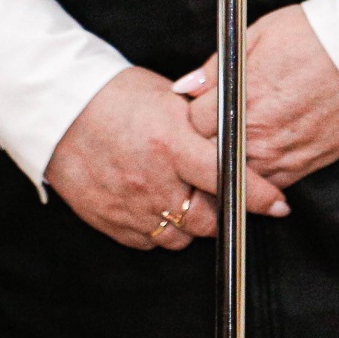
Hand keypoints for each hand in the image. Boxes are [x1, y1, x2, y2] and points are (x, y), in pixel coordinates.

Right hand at [46, 67, 288, 249]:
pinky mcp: (109, 220)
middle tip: (230, 199)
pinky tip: (161, 207)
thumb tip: (238, 135)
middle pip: (207, 218)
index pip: (227, 177)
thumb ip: (203, 124)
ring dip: (193, 223)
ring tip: (191, 199)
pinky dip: (162, 230)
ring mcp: (129, 205)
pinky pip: (149, 241)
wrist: (59, 110)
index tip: (278, 204)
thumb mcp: (170, 98)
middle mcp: (152, 180)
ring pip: (180, 236)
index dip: (258, 195)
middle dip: (226, 212)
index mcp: (171, 144)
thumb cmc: (117, 96)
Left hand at [180, 5, 338, 189]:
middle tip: (218, 125)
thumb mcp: (259, 34)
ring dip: (232, 163)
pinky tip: (265, 158)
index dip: (196, 112)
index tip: (205, 105)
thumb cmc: (319, 33)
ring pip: (236, 176)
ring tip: (241, 143)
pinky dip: (261, 178)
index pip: (193, 122)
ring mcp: (282, 152)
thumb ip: (216, 66)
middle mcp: (257, 132)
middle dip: (207, 141)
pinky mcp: (307, 164)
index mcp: (241, 96)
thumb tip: (185, 87)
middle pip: (209, 154)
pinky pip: (270, 185)